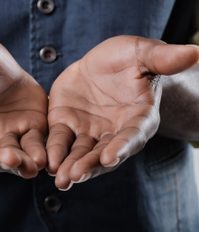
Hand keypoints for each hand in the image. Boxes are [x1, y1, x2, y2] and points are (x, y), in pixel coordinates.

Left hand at [46, 36, 198, 189]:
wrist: (102, 66)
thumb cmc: (129, 61)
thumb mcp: (143, 54)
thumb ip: (163, 59)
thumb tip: (196, 52)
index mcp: (137, 117)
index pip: (131, 135)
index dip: (122, 146)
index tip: (111, 158)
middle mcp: (113, 131)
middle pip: (102, 152)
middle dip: (90, 165)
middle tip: (76, 177)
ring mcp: (88, 130)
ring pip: (80, 152)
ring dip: (71, 165)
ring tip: (62, 179)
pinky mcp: (66, 124)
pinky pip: (60, 139)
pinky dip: (55, 150)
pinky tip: (47, 162)